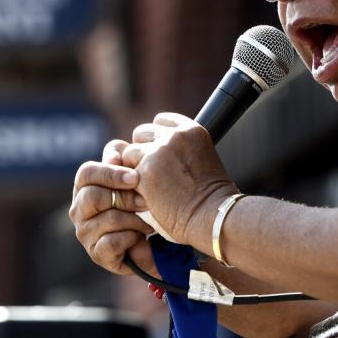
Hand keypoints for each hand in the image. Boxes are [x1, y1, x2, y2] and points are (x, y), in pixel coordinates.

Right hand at [70, 139, 156, 275]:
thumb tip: (113, 158)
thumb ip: (123, 156)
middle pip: (93, 196)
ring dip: (134, 219)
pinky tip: (139, 237)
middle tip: (146, 201)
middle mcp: (78, 210)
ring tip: (148, 221)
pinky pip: (112, 242)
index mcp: (84, 187)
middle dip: (125, 198)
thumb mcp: (134, 174)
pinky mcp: (96, 254)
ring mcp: (85, 233)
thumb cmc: (139, 202)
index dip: (110, 173)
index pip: (86, 173)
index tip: (135, 177)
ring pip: (107, 219)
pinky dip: (131, 238)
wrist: (152, 239)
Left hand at [121, 113, 237, 246]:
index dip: (156, 138)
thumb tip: (156, 152)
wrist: (213, 216)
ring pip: (130, 153)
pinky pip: (125, 174)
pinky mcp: (145, 171)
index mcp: (192, 130)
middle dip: (143, 151)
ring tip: (152, 188)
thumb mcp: (202, 160)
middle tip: (153, 173)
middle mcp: (175, 135)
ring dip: (135, 169)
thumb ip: (180, 150)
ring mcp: (158, 152)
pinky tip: (147, 197)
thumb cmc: (210, 197)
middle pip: (141, 133)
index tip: (160, 153)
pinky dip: (132, 186)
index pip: (161, 120)